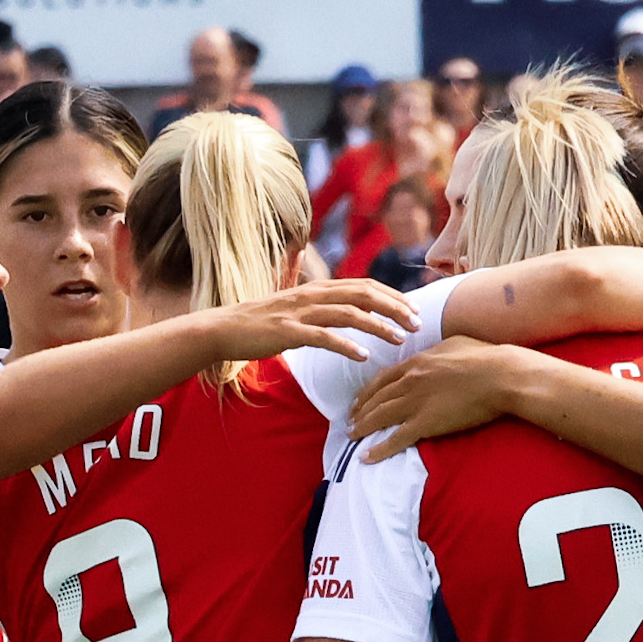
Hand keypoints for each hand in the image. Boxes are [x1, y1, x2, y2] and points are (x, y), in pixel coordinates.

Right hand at [203, 272, 416, 366]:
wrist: (224, 329)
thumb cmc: (262, 322)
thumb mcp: (297, 307)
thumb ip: (322, 305)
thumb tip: (349, 307)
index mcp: (318, 289)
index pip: (365, 285)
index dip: (393, 296)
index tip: (415, 310)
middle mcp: (313, 295)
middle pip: (364, 294)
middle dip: (395, 308)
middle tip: (418, 323)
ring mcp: (300, 313)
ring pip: (349, 314)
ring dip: (379, 326)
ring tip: (400, 339)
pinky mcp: (288, 332)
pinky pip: (323, 337)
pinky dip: (346, 345)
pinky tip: (364, 356)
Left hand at [348, 337, 533, 462]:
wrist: (501, 375)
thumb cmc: (486, 358)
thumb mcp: (455, 344)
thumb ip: (437, 351)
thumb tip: (435, 353)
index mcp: (417, 362)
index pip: (383, 378)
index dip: (367, 392)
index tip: (358, 401)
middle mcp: (410, 381)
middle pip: (377, 398)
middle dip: (360, 411)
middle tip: (349, 421)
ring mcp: (416, 402)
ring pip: (380, 417)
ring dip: (363, 428)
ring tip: (352, 437)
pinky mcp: (426, 423)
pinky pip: (396, 439)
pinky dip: (379, 450)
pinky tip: (366, 458)